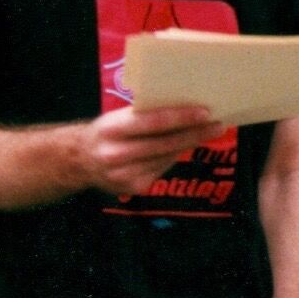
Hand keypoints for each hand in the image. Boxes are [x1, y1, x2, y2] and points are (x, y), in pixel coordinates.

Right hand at [78, 105, 224, 194]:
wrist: (79, 161)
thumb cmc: (108, 131)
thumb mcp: (118, 117)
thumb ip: (145, 115)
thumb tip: (187, 109)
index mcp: (112, 129)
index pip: (153, 122)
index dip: (182, 118)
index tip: (206, 112)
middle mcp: (116, 154)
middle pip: (165, 143)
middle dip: (196, 133)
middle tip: (219, 124)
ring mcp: (123, 175)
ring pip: (167, 157)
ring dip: (189, 144)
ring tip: (208, 132)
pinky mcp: (133, 188)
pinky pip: (162, 169)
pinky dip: (173, 157)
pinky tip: (182, 147)